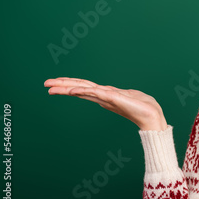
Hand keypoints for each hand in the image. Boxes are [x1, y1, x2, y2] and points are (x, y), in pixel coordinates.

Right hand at [44, 77, 167, 130]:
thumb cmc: (143, 106)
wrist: (152, 116)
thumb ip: (117, 94)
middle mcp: (103, 97)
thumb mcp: (127, 95)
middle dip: (62, 86)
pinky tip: (73, 90)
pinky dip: (84, 91)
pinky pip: (96, 93)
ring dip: (67, 88)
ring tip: (52, 87)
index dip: (69, 85)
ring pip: (83, 90)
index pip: (84, 87)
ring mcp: (107, 98)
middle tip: (45, 84)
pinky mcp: (113, 99)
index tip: (54, 83)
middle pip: (79, 88)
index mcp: (105, 95)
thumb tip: (110, 93)